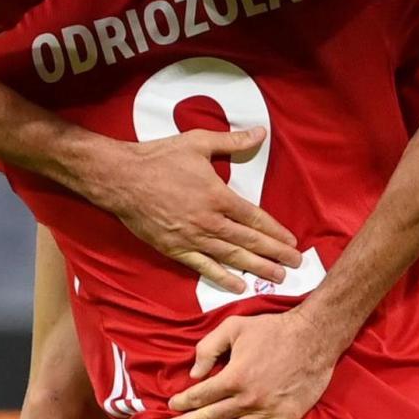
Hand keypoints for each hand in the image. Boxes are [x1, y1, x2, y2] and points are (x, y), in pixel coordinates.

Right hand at [100, 127, 301, 292]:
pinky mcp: (175, 249)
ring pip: (231, 257)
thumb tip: (261, 132)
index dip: (275, 231)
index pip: (255, 218)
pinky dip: (223, 278)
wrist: (122, 178)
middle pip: (249, 241)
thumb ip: (232, 141)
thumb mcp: (198, 142)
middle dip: (275, 254)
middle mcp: (209, 221)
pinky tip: (239, 285)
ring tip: (278, 277)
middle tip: (296, 265)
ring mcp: (192, 238)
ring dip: (257, 268)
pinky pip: (203, 267)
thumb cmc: (160, 158)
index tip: (292, 241)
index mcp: (218, 196)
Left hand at [162, 310, 336, 418]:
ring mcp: (264, 413)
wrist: (313, 338)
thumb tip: (193, 373)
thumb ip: (210, 347)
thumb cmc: (273, 329)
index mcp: (233, 376)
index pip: (199, 395)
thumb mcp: (235, 326)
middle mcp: (245, 399)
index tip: (172, 406)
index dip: (182, 403)